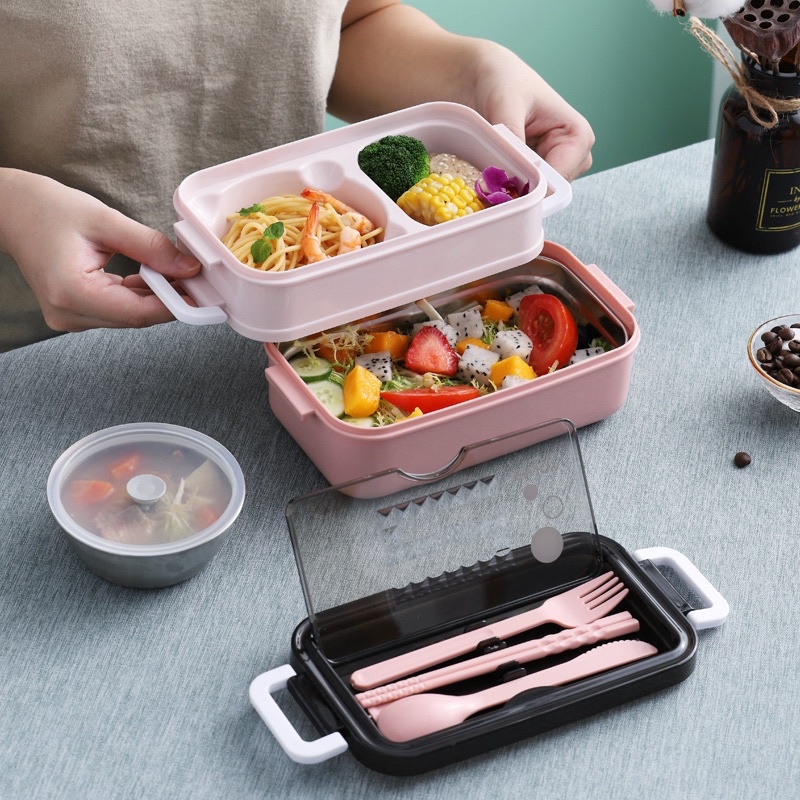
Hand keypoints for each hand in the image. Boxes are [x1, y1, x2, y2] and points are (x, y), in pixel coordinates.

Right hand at [0, 169, 199, 332]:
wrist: (9, 210)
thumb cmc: (48, 209)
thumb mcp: (105, 221)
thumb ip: (150, 247)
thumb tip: (188, 268)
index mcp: (73, 293)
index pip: (139, 313)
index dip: (176, 306)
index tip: (203, 294)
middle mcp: (70, 314)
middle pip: (136, 316)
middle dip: (170, 299)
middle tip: (197, 278)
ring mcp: (71, 317)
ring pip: (129, 314)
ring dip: (156, 296)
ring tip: (178, 273)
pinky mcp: (75, 311)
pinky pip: (118, 309)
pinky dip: (139, 294)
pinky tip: (154, 276)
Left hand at [467, 42, 594, 181]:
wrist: (484, 76)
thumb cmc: (504, 80)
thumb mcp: (507, 105)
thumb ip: (513, 140)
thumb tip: (510, 173)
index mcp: (577, 136)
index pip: (561, 177)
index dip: (534, 188)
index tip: (505, 190)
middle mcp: (571, 156)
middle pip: (549, 193)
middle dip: (521, 191)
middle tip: (492, 184)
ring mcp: (552, 167)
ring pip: (534, 197)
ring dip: (510, 191)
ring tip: (489, 174)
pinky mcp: (533, 173)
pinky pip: (519, 193)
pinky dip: (504, 190)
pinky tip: (489, 178)